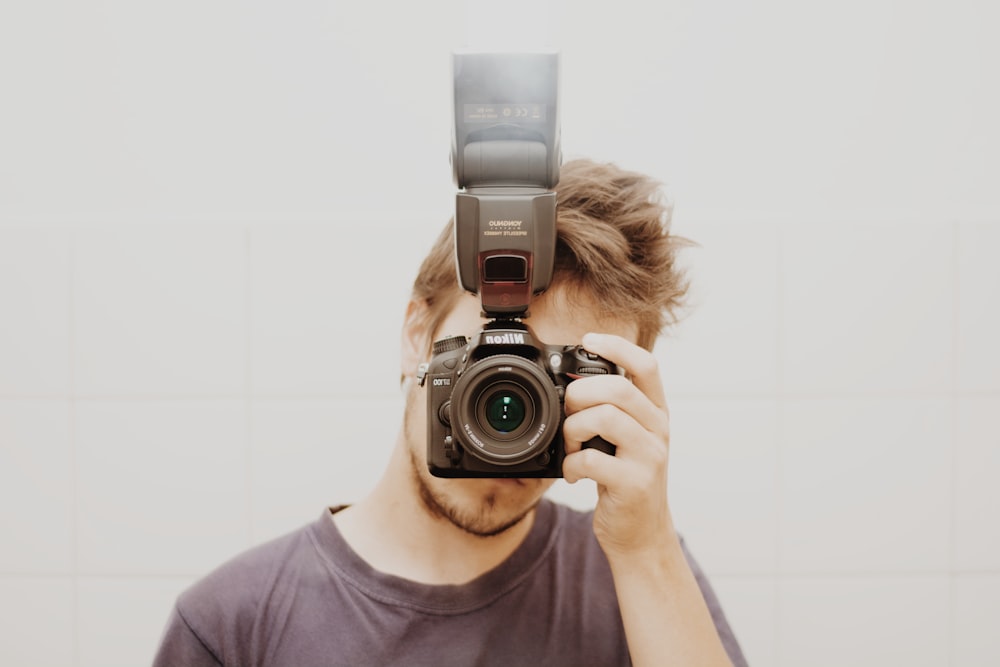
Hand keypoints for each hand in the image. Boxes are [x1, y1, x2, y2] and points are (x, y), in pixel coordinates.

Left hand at [561, 332, 674, 560]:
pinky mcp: (634, 483)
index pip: (646, 365)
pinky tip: (573, 474)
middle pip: (617, 388)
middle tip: (568, 414)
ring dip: (572, 430)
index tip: (589, 340)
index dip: (617, 346)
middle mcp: (658, 429)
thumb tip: (570, 381)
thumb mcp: (626, 439)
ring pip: (603, 418)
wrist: (641, 535)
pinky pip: (590, 459)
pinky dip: (570, 465)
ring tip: (570, 447)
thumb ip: (610, 409)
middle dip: (579, 394)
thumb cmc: (625, 480)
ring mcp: (649, 457)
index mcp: (656, 412)